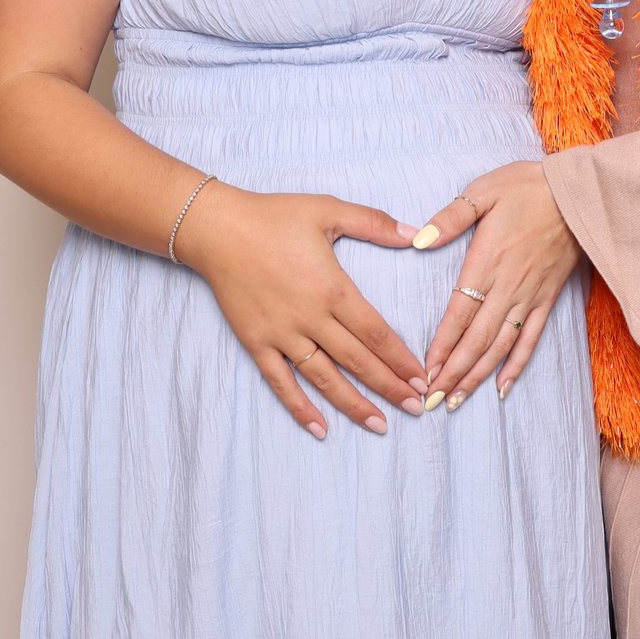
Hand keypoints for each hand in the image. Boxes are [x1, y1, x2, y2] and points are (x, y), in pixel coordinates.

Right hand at [177, 185, 429, 438]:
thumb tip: (417, 234)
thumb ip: (374, 223)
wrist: (217, 229)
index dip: (401, 359)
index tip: (422, 379)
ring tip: (380, 426)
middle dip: (390, 387)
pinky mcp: (257, 343)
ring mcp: (282, 335)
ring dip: (354, 405)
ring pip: (325, 379)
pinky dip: (300, 408)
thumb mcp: (328, 209)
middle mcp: (310, 318)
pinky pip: (281, 383)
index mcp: (333, 289)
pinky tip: (321, 429)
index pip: (376, 333)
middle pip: (358, 361)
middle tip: (417, 408)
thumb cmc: (274, 216)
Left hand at [414, 160, 580, 408]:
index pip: (459, 313)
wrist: (580, 192)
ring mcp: (530, 296)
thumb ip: (450, 217)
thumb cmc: (527, 187)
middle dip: (454, 372)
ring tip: (456, 400)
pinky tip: (501, 387)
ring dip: (478, 376)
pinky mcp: (548, 299)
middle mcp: (508, 286)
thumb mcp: (484, 190)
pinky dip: (516, 365)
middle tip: (431, 400)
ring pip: (501, 346)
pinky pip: (531, 339)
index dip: (442, 344)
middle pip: (477, 339)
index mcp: (487, 261)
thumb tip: (417, 241)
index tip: (425, 370)